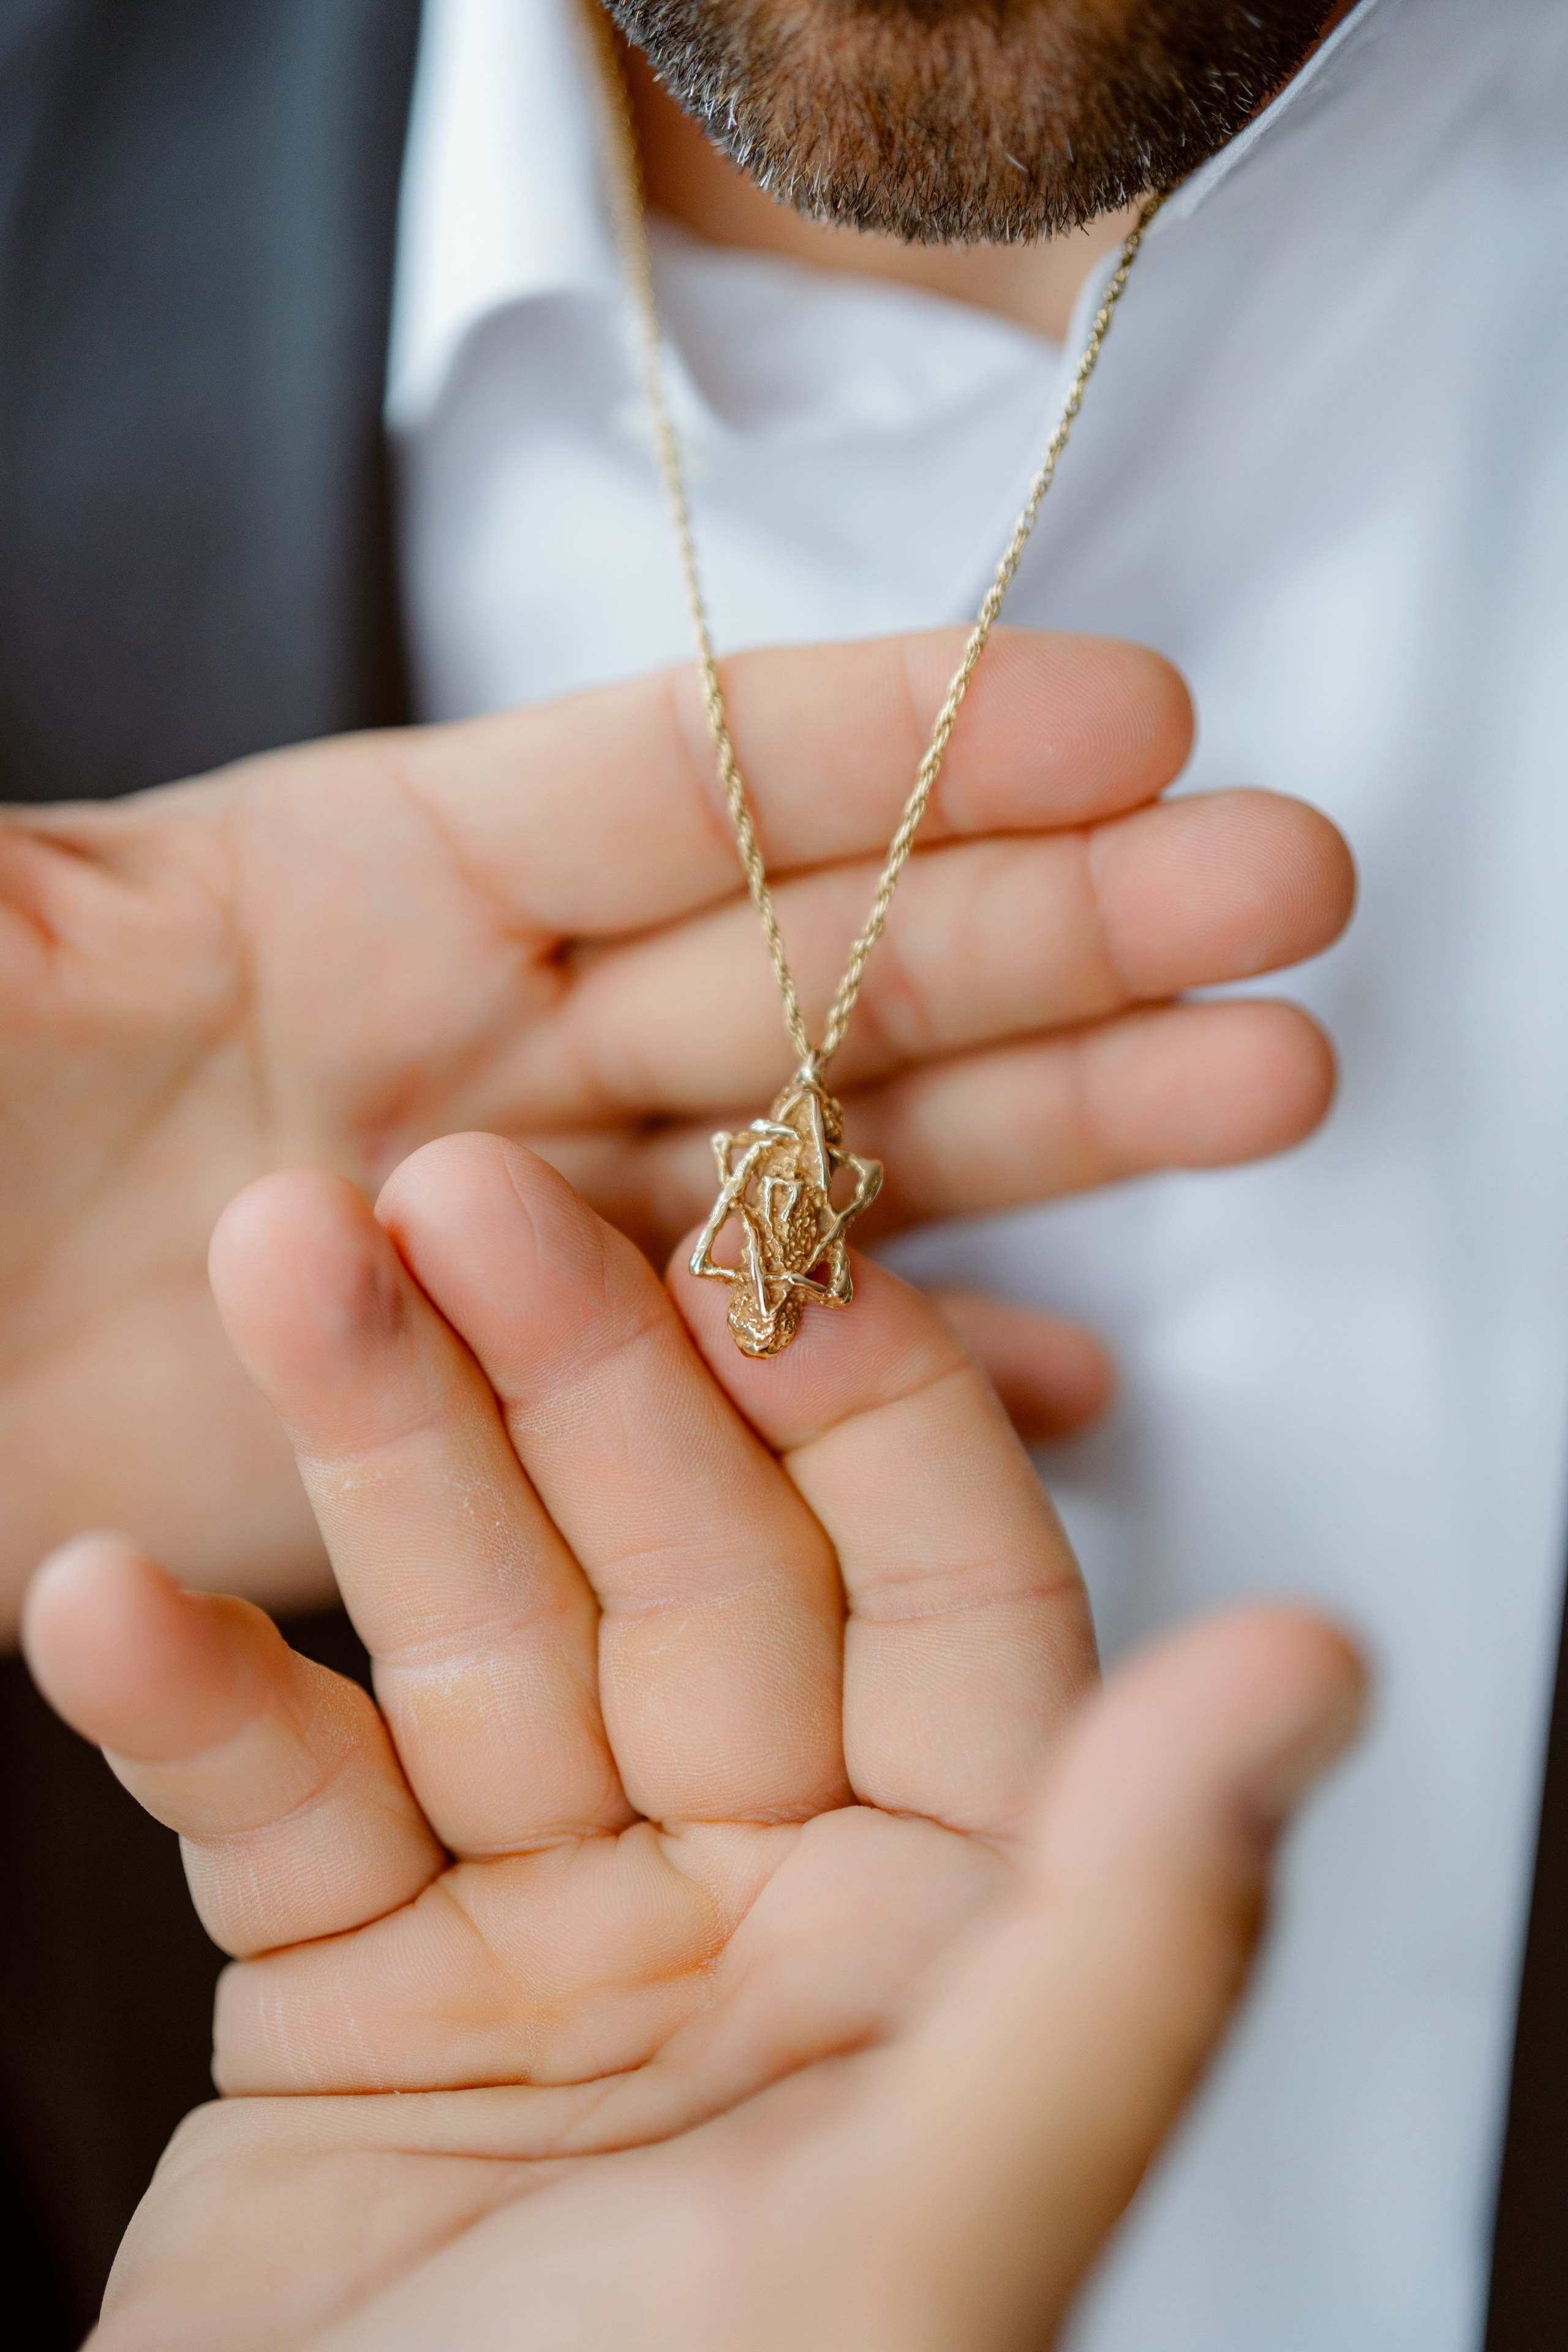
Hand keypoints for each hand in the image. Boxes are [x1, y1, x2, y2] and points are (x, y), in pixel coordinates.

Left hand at [0, 629, 1350, 1627]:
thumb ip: (28, 871)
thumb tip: (68, 803)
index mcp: (351, 891)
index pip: (672, 782)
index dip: (899, 743)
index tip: (1125, 715)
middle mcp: (479, 1049)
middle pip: (811, 964)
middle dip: (1058, 919)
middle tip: (1284, 889)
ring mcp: (519, 1250)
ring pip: (830, 1167)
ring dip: (1055, 1131)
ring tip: (1268, 1081)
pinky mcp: (508, 1436)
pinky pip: (743, 1406)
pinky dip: (900, 1393)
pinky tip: (1072, 1374)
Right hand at [25, 1136, 1362, 2351]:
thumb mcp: (927, 2221)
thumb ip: (1122, 1936)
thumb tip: (1316, 1665)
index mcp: (945, 1919)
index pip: (934, 1589)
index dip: (844, 1401)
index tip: (738, 1250)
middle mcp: (762, 1889)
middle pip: (675, 1565)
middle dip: (559, 1372)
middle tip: (440, 1193)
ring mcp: (553, 1919)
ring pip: (465, 1631)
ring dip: (364, 1455)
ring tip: (280, 1270)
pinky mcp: (352, 1982)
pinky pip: (275, 1795)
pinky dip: (187, 1698)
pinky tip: (100, 1591)